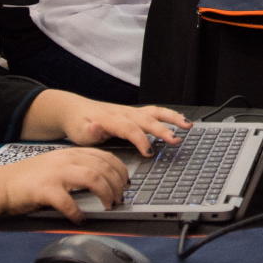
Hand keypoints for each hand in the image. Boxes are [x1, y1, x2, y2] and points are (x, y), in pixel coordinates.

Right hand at [0, 146, 134, 221]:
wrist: (1, 185)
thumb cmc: (29, 179)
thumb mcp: (57, 166)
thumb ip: (77, 169)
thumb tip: (103, 182)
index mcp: (71, 154)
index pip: (105, 157)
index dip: (121, 171)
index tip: (127, 184)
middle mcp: (66, 160)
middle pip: (104, 168)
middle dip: (118, 185)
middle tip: (120, 199)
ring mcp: (56, 173)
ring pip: (93, 179)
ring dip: (106, 194)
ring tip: (108, 207)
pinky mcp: (45, 189)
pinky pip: (68, 202)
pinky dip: (78, 212)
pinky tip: (80, 219)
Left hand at [23, 88, 187, 156]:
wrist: (74, 110)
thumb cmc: (78, 124)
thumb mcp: (78, 132)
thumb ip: (89, 132)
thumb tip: (97, 128)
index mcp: (111, 119)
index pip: (129, 128)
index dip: (140, 140)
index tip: (148, 152)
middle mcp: (123, 113)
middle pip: (147, 119)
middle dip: (163, 130)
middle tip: (176, 140)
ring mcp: (130, 112)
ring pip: (154, 112)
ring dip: (172, 118)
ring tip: (188, 126)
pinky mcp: (134, 113)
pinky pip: (154, 112)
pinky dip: (169, 116)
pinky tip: (181, 121)